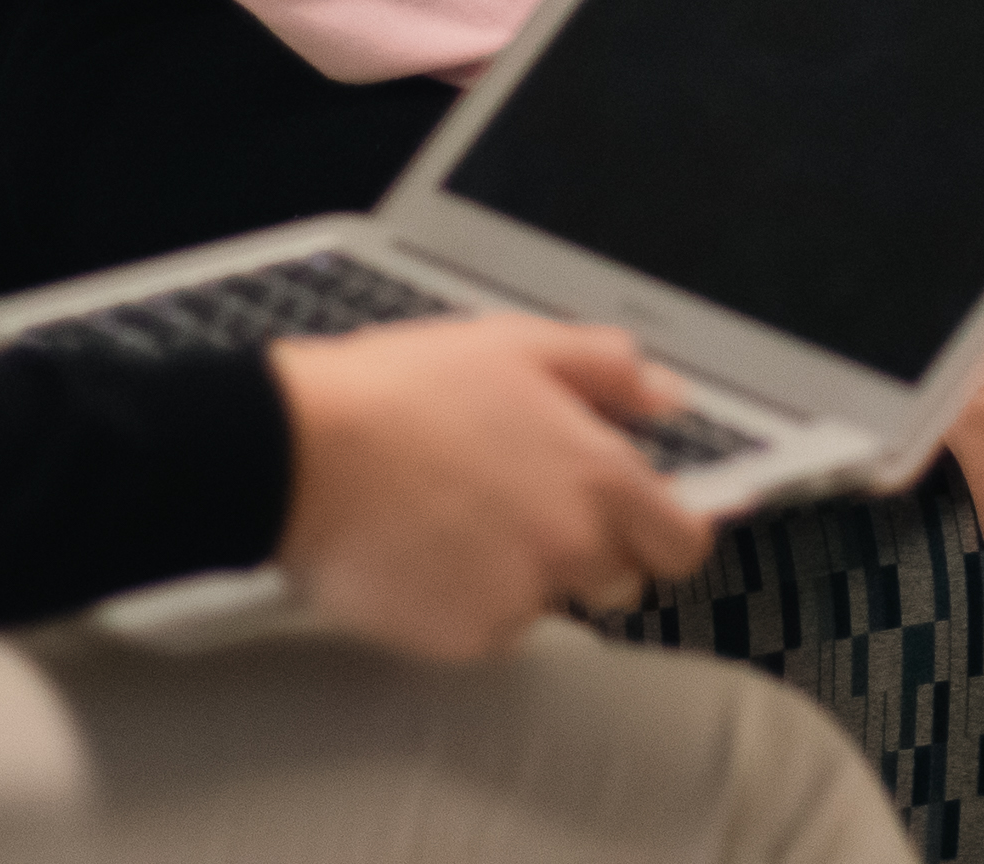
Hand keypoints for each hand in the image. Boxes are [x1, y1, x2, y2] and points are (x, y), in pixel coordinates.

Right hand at [269, 317, 709, 660]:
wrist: (300, 454)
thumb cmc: (399, 392)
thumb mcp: (516, 344)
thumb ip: (606, 369)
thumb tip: (665, 395)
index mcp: (597, 476)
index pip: (683, 542)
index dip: (668, 530)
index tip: (649, 521)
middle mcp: (572, 548)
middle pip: (620, 579)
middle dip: (587, 549)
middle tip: (521, 502)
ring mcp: (520, 600)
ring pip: (547, 602)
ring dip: (522, 574)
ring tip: (457, 516)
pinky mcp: (465, 639)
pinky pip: (487, 629)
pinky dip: (464, 601)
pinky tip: (423, 550)